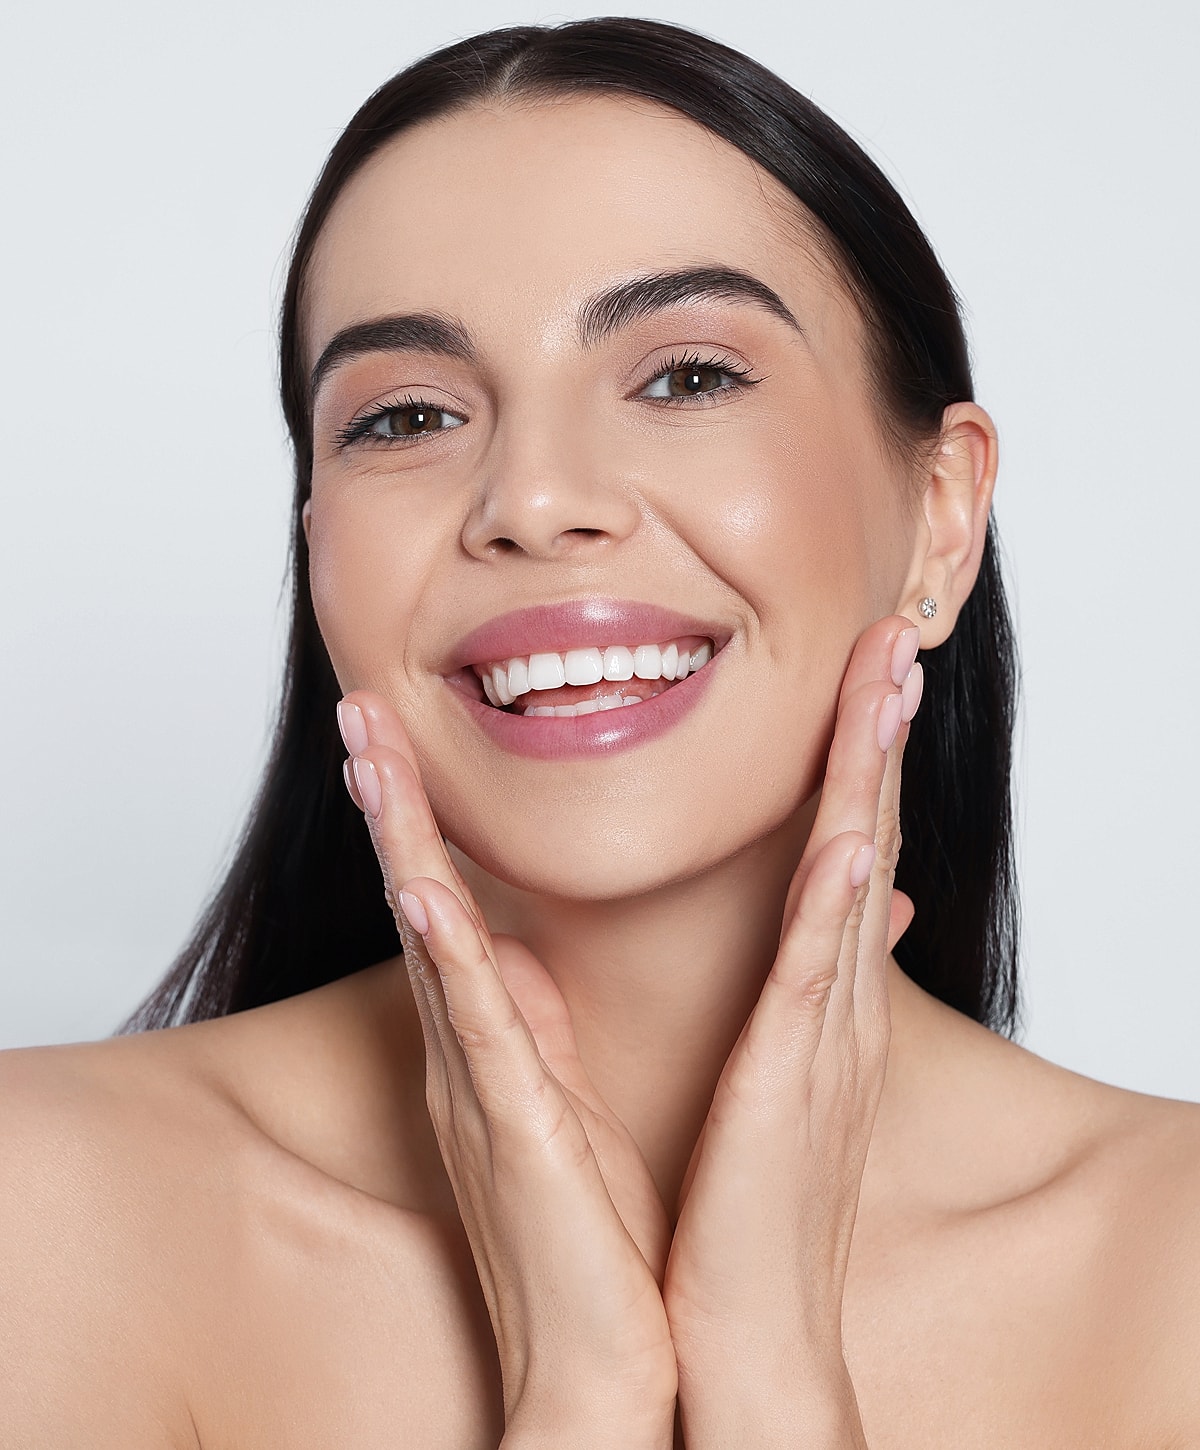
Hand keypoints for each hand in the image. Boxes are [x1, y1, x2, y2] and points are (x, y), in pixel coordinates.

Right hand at [337, 693, 675, 1442]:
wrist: (600, 1361)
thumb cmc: (594, 1231)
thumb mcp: (568, 1101)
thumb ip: (543, 1028)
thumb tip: (534, 957)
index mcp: (495, 1042)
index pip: (448, 908)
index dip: (421, 821)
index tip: (401, 739)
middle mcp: (470, 1052)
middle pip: (419, 901)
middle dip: (390, 804)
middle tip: (359, 709)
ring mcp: (480, 1087)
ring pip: (430, 942)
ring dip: (400, 845)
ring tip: (370, 754)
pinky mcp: (510, 1130)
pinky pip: (478, 1032)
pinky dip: (449, 960)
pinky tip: (426, 895)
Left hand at [660, 616, 920, 1439]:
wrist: (749, 1330)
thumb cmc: (747, 1207)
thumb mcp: (770, 1084)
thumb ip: (781, 1004)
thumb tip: (789, 942)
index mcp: (818, 1000)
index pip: (843, 856)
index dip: (856, 764)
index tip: (859, 681)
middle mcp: (837, 1003)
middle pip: (867, 841)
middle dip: (877, 737)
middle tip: (895, 639)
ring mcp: (825, 1036)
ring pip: (854, 878)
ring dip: (871, 775)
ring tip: (888, 680)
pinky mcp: (795, 1081)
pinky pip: (819, 972)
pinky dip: (840, 897)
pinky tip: (854, 829)